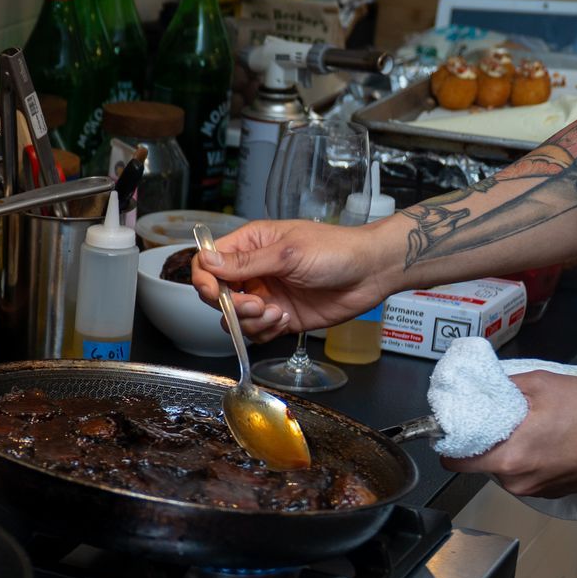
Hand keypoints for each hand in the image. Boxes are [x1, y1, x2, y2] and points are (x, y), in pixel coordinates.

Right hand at [189, 220, 395, 341]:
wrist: (372, 273)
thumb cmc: (337, 251)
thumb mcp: (288, 253)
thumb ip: (245, 262)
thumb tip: (207, 260)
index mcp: (251, 245)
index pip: (208, 262)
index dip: (204, 279)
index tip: (213, 292)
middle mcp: (254, 271)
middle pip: (216, 294)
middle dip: (231, 304)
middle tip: (255, 303)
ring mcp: (265, 295)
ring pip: (234, 318)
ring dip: (249, 321)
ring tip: (274, 313)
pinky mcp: (278, 317)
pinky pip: (255, 332)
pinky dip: (264, 331)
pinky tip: (285, 319)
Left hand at [443, 371, 576, 497]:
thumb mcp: (542, 385)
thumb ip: (501, 387)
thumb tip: (476, 386)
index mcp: (510, 457)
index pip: (455, 461)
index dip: (450, 443)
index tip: (452, 430)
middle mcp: (518, 480)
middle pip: (478, 464)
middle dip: (483, 442)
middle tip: (497, 422)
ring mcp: (535, 489)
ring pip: (502, 470)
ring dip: (507, 451)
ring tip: (529, 430)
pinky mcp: (550, 492)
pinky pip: (524, 476)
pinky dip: (526, 460)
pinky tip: (544, 443)